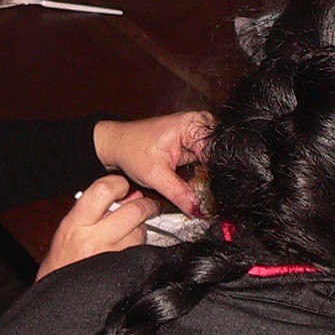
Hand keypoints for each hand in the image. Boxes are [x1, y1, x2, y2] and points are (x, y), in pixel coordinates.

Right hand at [37, 174, 157, 278]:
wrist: (59, 295)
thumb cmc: (64, 260)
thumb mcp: (70, 227)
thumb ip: (96, 208)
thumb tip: (130, 193)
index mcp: (75, 224)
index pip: (103, 190)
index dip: (119, 184)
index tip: (123, 186)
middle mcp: (93, 240)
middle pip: (133, 210)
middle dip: (145, 204)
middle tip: (146, 205)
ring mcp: (111, 257)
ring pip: (141, 231)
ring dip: (141, 228)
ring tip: (129, 232)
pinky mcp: (124, 271)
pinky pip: (141, 250)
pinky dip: (140, 246)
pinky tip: (128, 250)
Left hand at [94, 111, 211, 215]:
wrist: (117, 145)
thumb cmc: (131, 148)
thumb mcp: (155, 175)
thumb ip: (179, 194)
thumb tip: (199, 210)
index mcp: (194, 124)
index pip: (215, 154)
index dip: (215, 179)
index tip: (210, 199)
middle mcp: (200, 126)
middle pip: (217, 159)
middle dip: (210, 181)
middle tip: (200, 198)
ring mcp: (199, 136)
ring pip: (213, 166)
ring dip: (205, 181)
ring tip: (189, 189)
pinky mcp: (195, 147)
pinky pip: (206, 167)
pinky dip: (199, 179)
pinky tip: (190, 185)